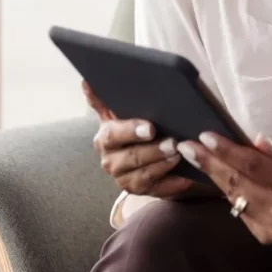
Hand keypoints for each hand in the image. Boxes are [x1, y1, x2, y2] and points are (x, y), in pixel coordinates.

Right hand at [84, 81, 194, 198]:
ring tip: (179, 155)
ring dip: (162, 166)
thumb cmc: (137, 121)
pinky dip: (171, 185)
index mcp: (106, 137)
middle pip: (130, 158)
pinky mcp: (140, 190)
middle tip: (173, 142)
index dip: (131, 131)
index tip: (151, 128)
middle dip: (153, 151)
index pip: (114, 135)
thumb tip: (86, 81)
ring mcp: (124, 178)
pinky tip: (185, 178)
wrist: (147, 145)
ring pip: (142, 176)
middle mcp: (111, 160)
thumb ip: (105, 98)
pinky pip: (156, 191)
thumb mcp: (123, 108)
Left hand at [177, 134, 271, 243]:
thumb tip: (254, 141)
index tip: (206, 137)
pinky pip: (242, 210)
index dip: (226, 151)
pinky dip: (231, 191)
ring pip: (235, 198)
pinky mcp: (266, 237)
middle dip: (209, 164)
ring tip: (198, 157)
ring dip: (215, 177)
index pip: (253, 167)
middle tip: (187, 146)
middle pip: (237, 184)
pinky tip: (221, 175)